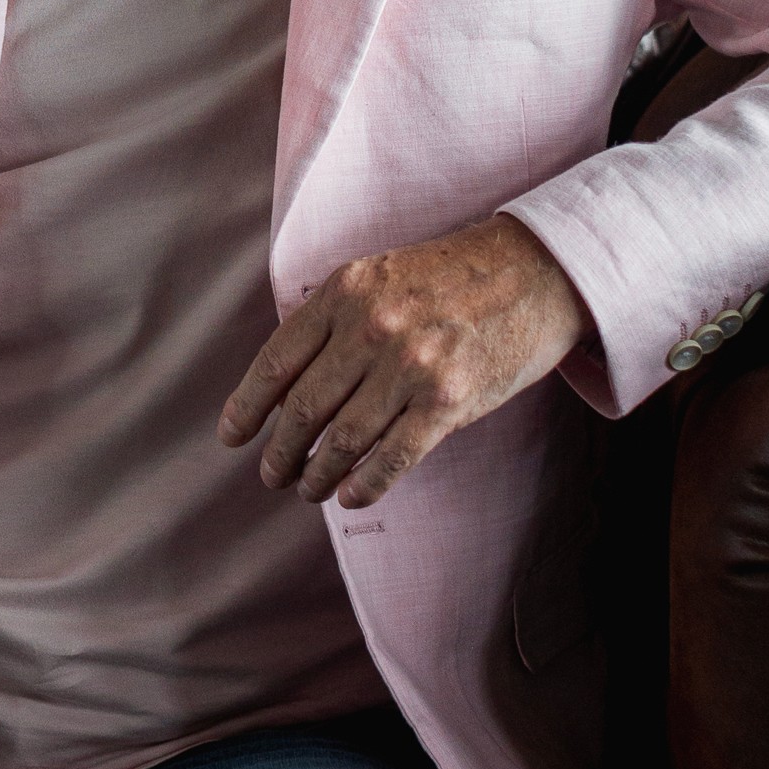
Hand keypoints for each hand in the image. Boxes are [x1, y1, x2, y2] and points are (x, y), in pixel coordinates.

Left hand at [220, 216, 591, 508]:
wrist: (536, 272)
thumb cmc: (452, 278)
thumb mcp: (380, 275)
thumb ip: (334, 319)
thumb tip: (284, 386)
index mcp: (347, 291)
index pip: (277, 360)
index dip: (248, 406)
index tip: (232, 437)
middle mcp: (373, 327)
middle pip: (304, 409)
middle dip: (280, 452)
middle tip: (272, 475)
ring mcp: (412, 366)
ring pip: (342, 441)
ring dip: (316, 476)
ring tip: (308, 489)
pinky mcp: (449, 402)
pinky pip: (391, 459)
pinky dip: (363, 486)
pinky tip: (350, 496)